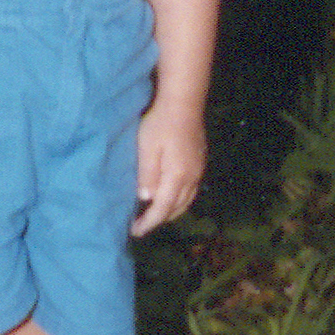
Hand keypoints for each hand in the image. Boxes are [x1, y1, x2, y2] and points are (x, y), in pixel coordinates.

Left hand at [131, 100, 205, 236]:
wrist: (184, 103)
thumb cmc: (160, 123)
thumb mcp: (147, 148)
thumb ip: (147, 174)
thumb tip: (146, 198)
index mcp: (177, 176)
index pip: (162, 208)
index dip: (149, 222)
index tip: (135, 231)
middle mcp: (192, 178)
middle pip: (177, 209)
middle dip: (159, 220)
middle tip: (141, 224)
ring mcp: (198, 171)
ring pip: (186, 201)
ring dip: (170, 212)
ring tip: (153, 214)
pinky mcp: (199, 163)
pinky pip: (191, 191)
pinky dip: (179, 200)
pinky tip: (169, 196)